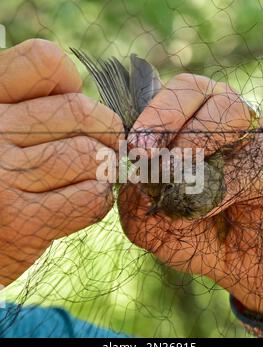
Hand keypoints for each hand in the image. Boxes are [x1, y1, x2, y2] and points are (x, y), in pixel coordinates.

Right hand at [0, 39, 123, 285]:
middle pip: (80, 111)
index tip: (74, 111)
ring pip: (90, 155)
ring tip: (92, 178)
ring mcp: (1, 177)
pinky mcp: (21, 224)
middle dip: (106, 133)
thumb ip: (33, 108)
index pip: (45, 61)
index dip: (72, 83)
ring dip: (104, 170)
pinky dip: (99, 200)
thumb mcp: (3, 132)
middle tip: (105, 150)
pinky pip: (91, 198)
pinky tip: (82, 203)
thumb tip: (87, 98)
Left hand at [118, 74, 262, 313]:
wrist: (233, 265)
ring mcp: (248, 136)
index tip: (135, 150)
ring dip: (194, 147)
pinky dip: (216, 190)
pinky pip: (243, 163)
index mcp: (183, 125)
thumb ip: (135, 196)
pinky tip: (204, 210)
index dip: (147, 118)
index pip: (163, 95)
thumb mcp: (147, 221)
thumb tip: (136, 168)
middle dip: (164, 121)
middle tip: (148, 156)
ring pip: (226, 110)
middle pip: (192, 87)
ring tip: (179, 183)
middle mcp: (216, 118)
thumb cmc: (191, 236)